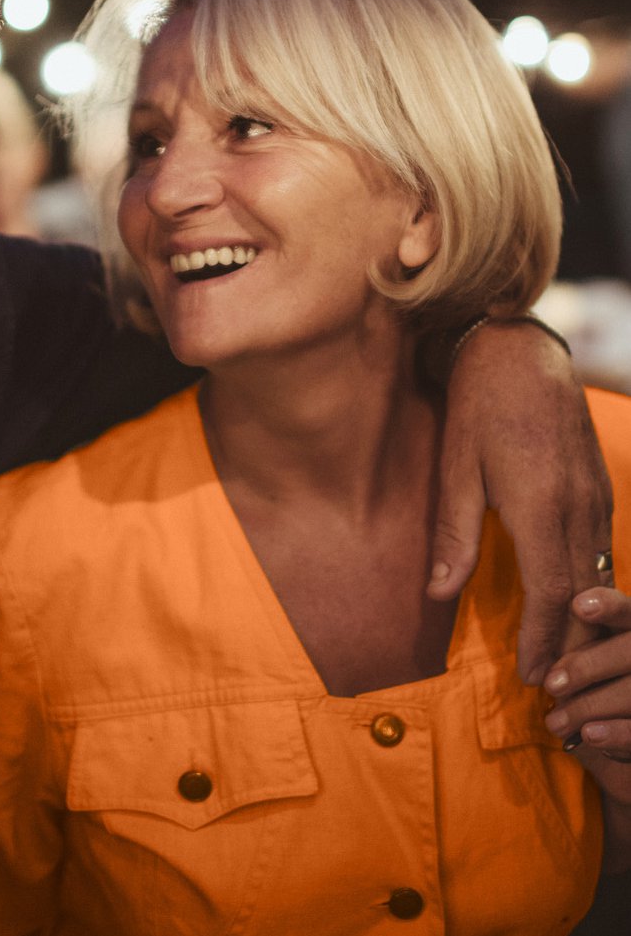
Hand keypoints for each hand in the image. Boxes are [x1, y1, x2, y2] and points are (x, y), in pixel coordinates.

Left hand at [428, 319, 611, 682]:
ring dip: (585, 620)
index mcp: (541, 506)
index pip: (550, 595)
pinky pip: (603, 548)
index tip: (531, 678)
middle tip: (553, 689)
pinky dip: (593, 586)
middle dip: (569, 645)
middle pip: (582, 595)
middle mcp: (579, 506)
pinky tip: (581, 605)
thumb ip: (452, 533)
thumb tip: (438, 591)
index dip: (542, 641)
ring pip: (598, 574)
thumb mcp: (455, 468)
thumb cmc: (478, 407)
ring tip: (566, 659)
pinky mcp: (600, 486)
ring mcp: (597, 495)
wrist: (520, 351)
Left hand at [543, 589, 630, 815]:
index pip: (627, 611)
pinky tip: (589, 735)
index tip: (578, 605)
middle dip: (585, 666)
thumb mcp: (585, 664)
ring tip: (555, 723)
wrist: (623, 739)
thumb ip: (572, 649)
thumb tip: (535, 657)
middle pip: (629, 651)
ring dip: (589, 707)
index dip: (607, 606)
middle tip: (551, 686)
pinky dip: (615, 732)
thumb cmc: (598, 690)